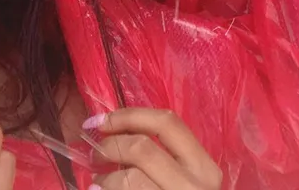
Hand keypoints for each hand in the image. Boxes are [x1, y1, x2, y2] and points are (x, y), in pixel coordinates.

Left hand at [84, 108, 221, 189]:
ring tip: (98, 184)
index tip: (100, 121)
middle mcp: (196, 186)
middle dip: (109, 146)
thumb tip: (113, 132)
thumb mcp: (184, 183)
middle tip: (94, 155)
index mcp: (204, 168)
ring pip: (129, 178)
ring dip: (105, 179)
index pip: (167, 123)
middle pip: (142, 148)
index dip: (129, 116)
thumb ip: (161, 160)